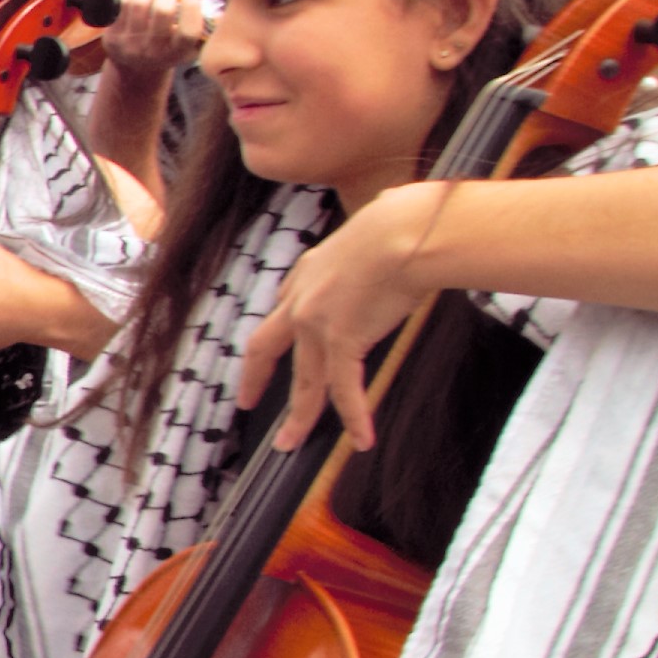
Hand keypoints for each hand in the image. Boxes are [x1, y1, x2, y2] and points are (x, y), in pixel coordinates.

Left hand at [100, 0, 205, 79]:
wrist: (133, 67)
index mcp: (175, 53)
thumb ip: (194, 23)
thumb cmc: (165, 46)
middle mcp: (152, 52)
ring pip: (139, 2)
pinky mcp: (112, 35)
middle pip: (162, 11)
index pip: (187, 33)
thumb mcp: (183, 43)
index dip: (191, 9)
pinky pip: (121, 1)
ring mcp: (129, 44)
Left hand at [238, 181, 444, 451]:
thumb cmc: (411, 221)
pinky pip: (344, 390)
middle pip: (266, 346)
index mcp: (311, 268)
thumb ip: (376, 237)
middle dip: (254, 377)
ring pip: (304, 381)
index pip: (285, 303)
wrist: (410, 229)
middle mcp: (303, 298)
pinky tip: (361, 440)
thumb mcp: (379, 225)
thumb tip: (402, 213)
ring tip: (290, 444)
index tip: (274, 345)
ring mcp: (316, 322)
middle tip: (246, 401)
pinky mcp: (340, 341)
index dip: (280, 328)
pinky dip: (355, 417)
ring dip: (300, 417)